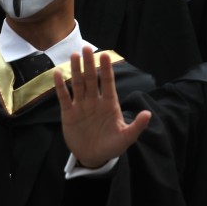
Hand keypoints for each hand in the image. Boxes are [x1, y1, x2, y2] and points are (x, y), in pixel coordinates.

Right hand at [54, 47, 151, 168]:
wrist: (94, 158)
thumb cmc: (112, 146)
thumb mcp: (126, 137)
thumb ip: (137, 126)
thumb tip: (148, 114)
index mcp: (110, 104)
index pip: (108, 82)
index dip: (106, 69)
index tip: (105, 54)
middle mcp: (95, 101)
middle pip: (91, 79)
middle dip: (89, 64)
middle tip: (86, 48)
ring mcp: (81, 106)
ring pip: (78, 84)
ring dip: (76, 70)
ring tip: (74, 55)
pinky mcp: (68, 114)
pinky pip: (64, 98)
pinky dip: (61, 87)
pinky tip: (58, 74)